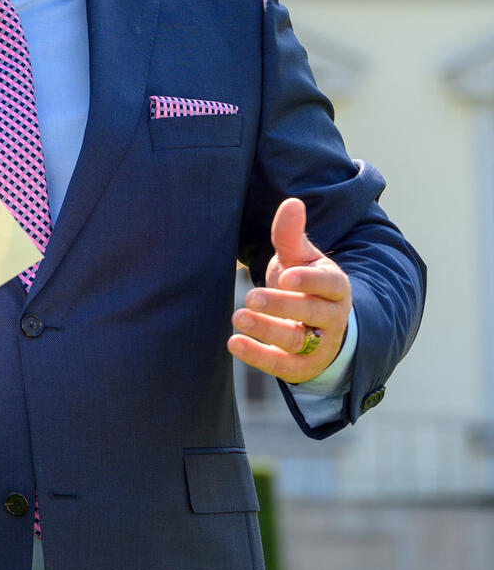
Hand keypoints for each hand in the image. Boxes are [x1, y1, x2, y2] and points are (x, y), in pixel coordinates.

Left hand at [227, 198, 351, 383]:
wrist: (316, 323)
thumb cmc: (303, 282)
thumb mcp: (299, 257)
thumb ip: (291, 234)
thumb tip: (292, 203)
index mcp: (335, 286)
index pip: (328, 283)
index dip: (309, 280)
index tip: (285, 276)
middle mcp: (332, 317)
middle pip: (312, 312)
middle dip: (282, 305)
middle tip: (251, 296)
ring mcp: (319, 344)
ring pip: (297, 340)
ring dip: (267, 331)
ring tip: (238, 318)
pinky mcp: (303, 366)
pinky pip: (283, 366)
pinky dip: (258, 356)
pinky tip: (234, 343)